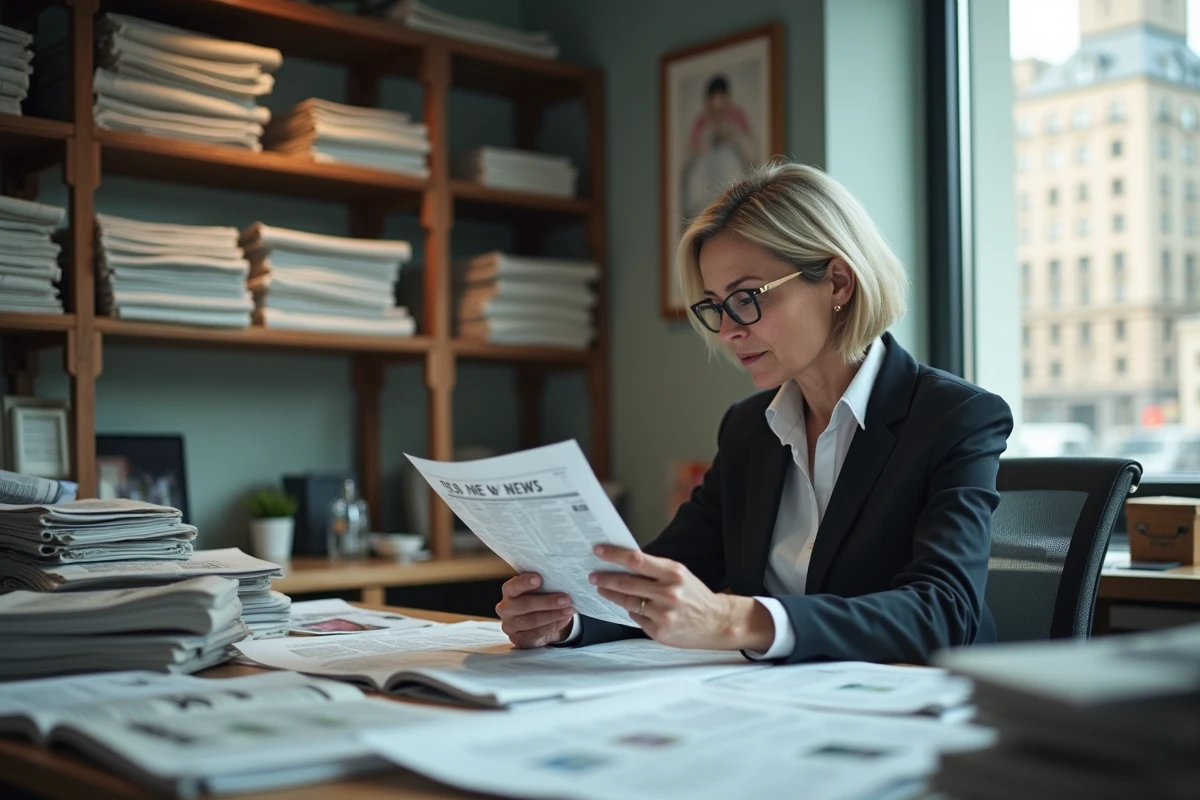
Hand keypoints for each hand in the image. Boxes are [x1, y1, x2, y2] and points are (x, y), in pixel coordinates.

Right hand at [496, 572, 575, 648]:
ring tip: (569, 610)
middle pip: (524, 605)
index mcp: (509, 592)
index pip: (512, 586)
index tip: (539, 579)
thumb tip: (561, 580)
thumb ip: (543, 585)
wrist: (538, 623)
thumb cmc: (538, 599)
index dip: (524, 582)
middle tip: (566, 599)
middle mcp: (505, 609)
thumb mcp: (538, 590)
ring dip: (553, 615)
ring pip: (531, 621)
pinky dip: (553, 626)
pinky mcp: (518, 639)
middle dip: (547, 602)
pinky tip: (564, 619)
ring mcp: (510, 626)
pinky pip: (536, 634)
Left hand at [589, 545, 773, 651]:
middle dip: (605, 578)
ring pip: (627, 602)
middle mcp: (668, 593)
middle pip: (626, 582)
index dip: (614, 554)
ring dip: (611, 594)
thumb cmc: (695, 595)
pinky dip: (631, 611)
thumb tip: (624, 562)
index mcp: (673, 573)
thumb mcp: (679, 574)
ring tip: (602, 588)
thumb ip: (655, 569)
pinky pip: (636, 618)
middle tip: (592, 575)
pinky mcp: (659, 632)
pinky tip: (630, 606)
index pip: (636, 560)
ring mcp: (663, 615)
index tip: (598, 550)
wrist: (717, 622)